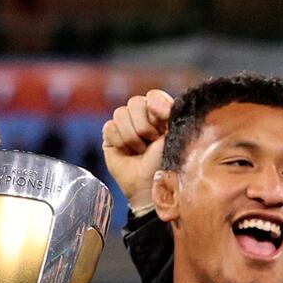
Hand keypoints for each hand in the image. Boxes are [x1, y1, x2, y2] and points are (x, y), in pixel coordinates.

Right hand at [101, 89, 173, 212]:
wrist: (148, 187)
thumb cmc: (164, 164)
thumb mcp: (173, 135)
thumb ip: (167, 112)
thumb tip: (151, 101)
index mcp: (160, 114)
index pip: (153, 95)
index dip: (156, 107)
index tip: (162, 125)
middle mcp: (142, 117)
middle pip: (135, 102)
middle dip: (144, 126)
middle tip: (150, 143)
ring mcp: (125, 126)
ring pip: (120, 113)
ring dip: (132, 137)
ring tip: (139, 151)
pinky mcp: (110, 137)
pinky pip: (109, 127)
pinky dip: (119, 142)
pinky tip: (126, 153)